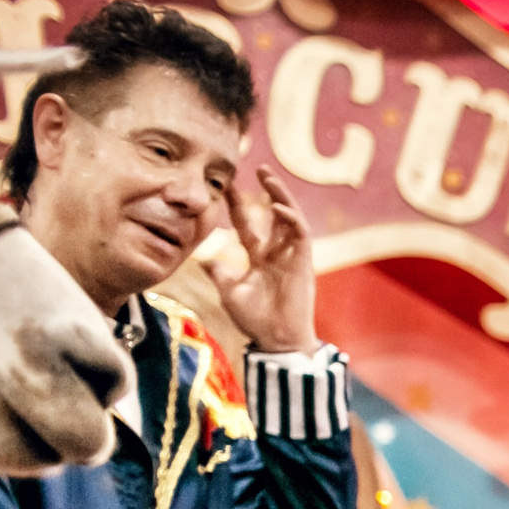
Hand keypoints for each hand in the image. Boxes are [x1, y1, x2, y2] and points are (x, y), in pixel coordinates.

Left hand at [214, 166, 318, 353]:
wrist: (275, 340)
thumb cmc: (255, 320)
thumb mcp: (229, 291)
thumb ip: (220, 272)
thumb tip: (205, 259)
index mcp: (260, 258)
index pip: (248, 224)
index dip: (236, 204)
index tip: (223, 185)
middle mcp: (278, 253)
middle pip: (273, 214)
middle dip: (266, 191)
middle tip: (256, 168)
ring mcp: (292, 257)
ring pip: (290, 218)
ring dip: (281, 196)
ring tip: (268, 176)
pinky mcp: (303, 263)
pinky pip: (300, 234)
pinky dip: (290, 219)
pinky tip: (277, 207)